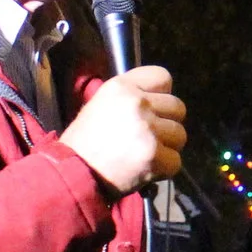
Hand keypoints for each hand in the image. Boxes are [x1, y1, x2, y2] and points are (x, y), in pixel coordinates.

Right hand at [60, 65, 185, 193]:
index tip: (152, 109)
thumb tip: (158, 99)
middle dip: (166, 124)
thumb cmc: (84, 142)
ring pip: (180, 135)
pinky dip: (163, 169)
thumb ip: (130, 97)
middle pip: (178, 108)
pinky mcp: (154, 156)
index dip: (161, 95)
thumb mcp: (101, 104)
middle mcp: (138, 103)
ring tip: (143, 154)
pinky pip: (176, 161)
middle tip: (147, 137)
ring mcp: (148, 130)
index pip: (163, 77)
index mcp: (122, 87)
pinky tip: (144, 169)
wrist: (72, 174)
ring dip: (167, 147)